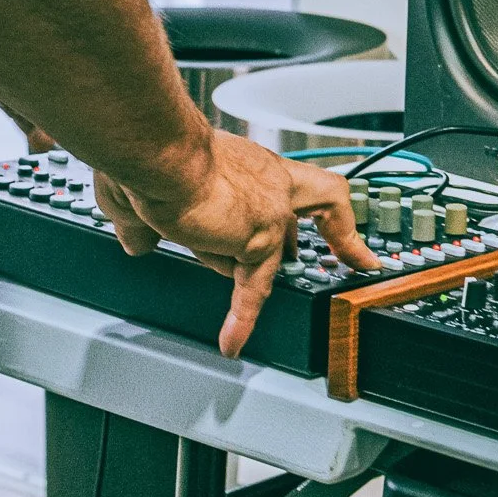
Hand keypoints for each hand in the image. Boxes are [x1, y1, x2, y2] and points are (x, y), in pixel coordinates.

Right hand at [93, 130, 378, 355]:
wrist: (157, 156)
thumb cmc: (150, 157)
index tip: (300, 214)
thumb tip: (139, 240)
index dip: (283, 202)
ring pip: (271, 251)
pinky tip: (233, 340)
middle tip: (358, 257)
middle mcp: (265, 177)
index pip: (274, 184)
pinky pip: (256, 286)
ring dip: (229, 270)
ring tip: (208, 279)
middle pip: (324, 196)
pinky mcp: (262, 238)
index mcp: (241, 162)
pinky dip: (243, 315)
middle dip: (341, 230)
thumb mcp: (143, 192)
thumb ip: (145, 219)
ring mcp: (270, 207)